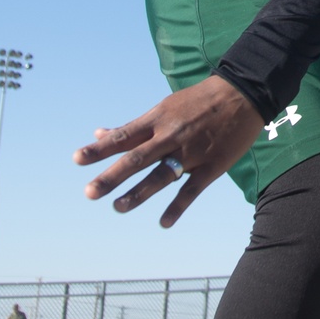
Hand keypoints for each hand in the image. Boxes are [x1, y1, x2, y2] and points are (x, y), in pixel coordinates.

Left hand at [73, 75, 263, 227]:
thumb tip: (100, 133)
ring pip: (161, 176)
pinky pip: (191, 190)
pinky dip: (177, 207)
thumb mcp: (164, 107)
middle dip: (112, 176)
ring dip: (139, 193)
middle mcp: (170, 137)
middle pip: (136, 159)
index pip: (122, 137)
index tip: (77, 160)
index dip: (99, 149)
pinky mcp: (211, 166)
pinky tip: (163, 223)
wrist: (242, 95)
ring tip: (118, 208)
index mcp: (157, 120)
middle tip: (90, 192)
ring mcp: (191, 153)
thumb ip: (133, 126)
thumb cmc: (198, 101)